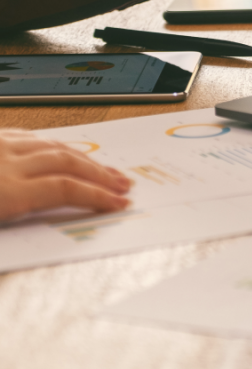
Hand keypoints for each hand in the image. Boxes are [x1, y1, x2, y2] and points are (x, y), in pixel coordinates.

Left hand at [0, 130, 131, 220]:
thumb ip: (17, 221)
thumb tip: (51, 233)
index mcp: (4, 192)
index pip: (65, 189)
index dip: (97, 195)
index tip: (117, 202)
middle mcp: (5, 162)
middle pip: (67, 163)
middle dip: (100, 174)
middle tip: (121, 183)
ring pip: (53, 145)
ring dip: (84, 157)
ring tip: (103, 167)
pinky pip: (30, 135)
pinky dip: (54, 144)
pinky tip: (62, 148)